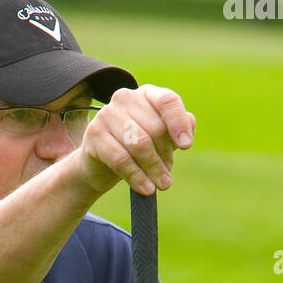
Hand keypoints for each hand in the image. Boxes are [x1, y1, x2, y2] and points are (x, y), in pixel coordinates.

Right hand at [76, 84, 194, 196]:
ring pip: (139, 143)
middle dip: (164, 156)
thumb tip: (189, 127)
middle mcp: (126, 97)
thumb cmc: (136, 148)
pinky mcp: (94, 133)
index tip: (186, 146)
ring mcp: (107, 114)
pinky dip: (136, 176)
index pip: (167, 101)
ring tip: (161, 185)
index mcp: (146, 94)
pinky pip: (120, 158)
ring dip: (153, 169)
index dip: (178, 123)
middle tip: (166, 176)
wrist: (100, 165)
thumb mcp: (160, 139)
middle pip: (155, 128)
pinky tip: (146, 188)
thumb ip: (178, 129)